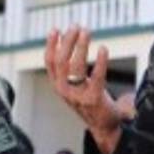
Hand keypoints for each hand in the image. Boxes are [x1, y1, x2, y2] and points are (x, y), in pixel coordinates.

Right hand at [45, 27, 121, 153]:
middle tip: (76, 27)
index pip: (50, 63)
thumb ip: (71, 66)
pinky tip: (103, 49)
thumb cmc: (90, 100)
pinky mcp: (94, 99)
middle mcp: (64, 91)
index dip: (52, 45)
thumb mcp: (75, 84)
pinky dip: (100, 62)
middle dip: (68, 42)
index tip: (56, 29)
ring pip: (76, 67)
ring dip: (81, 46)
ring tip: (87, 31)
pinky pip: (97, 77)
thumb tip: (72, 37)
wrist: (102, 126)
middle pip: (62, 62)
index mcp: (58, 86)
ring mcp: (78, 96)